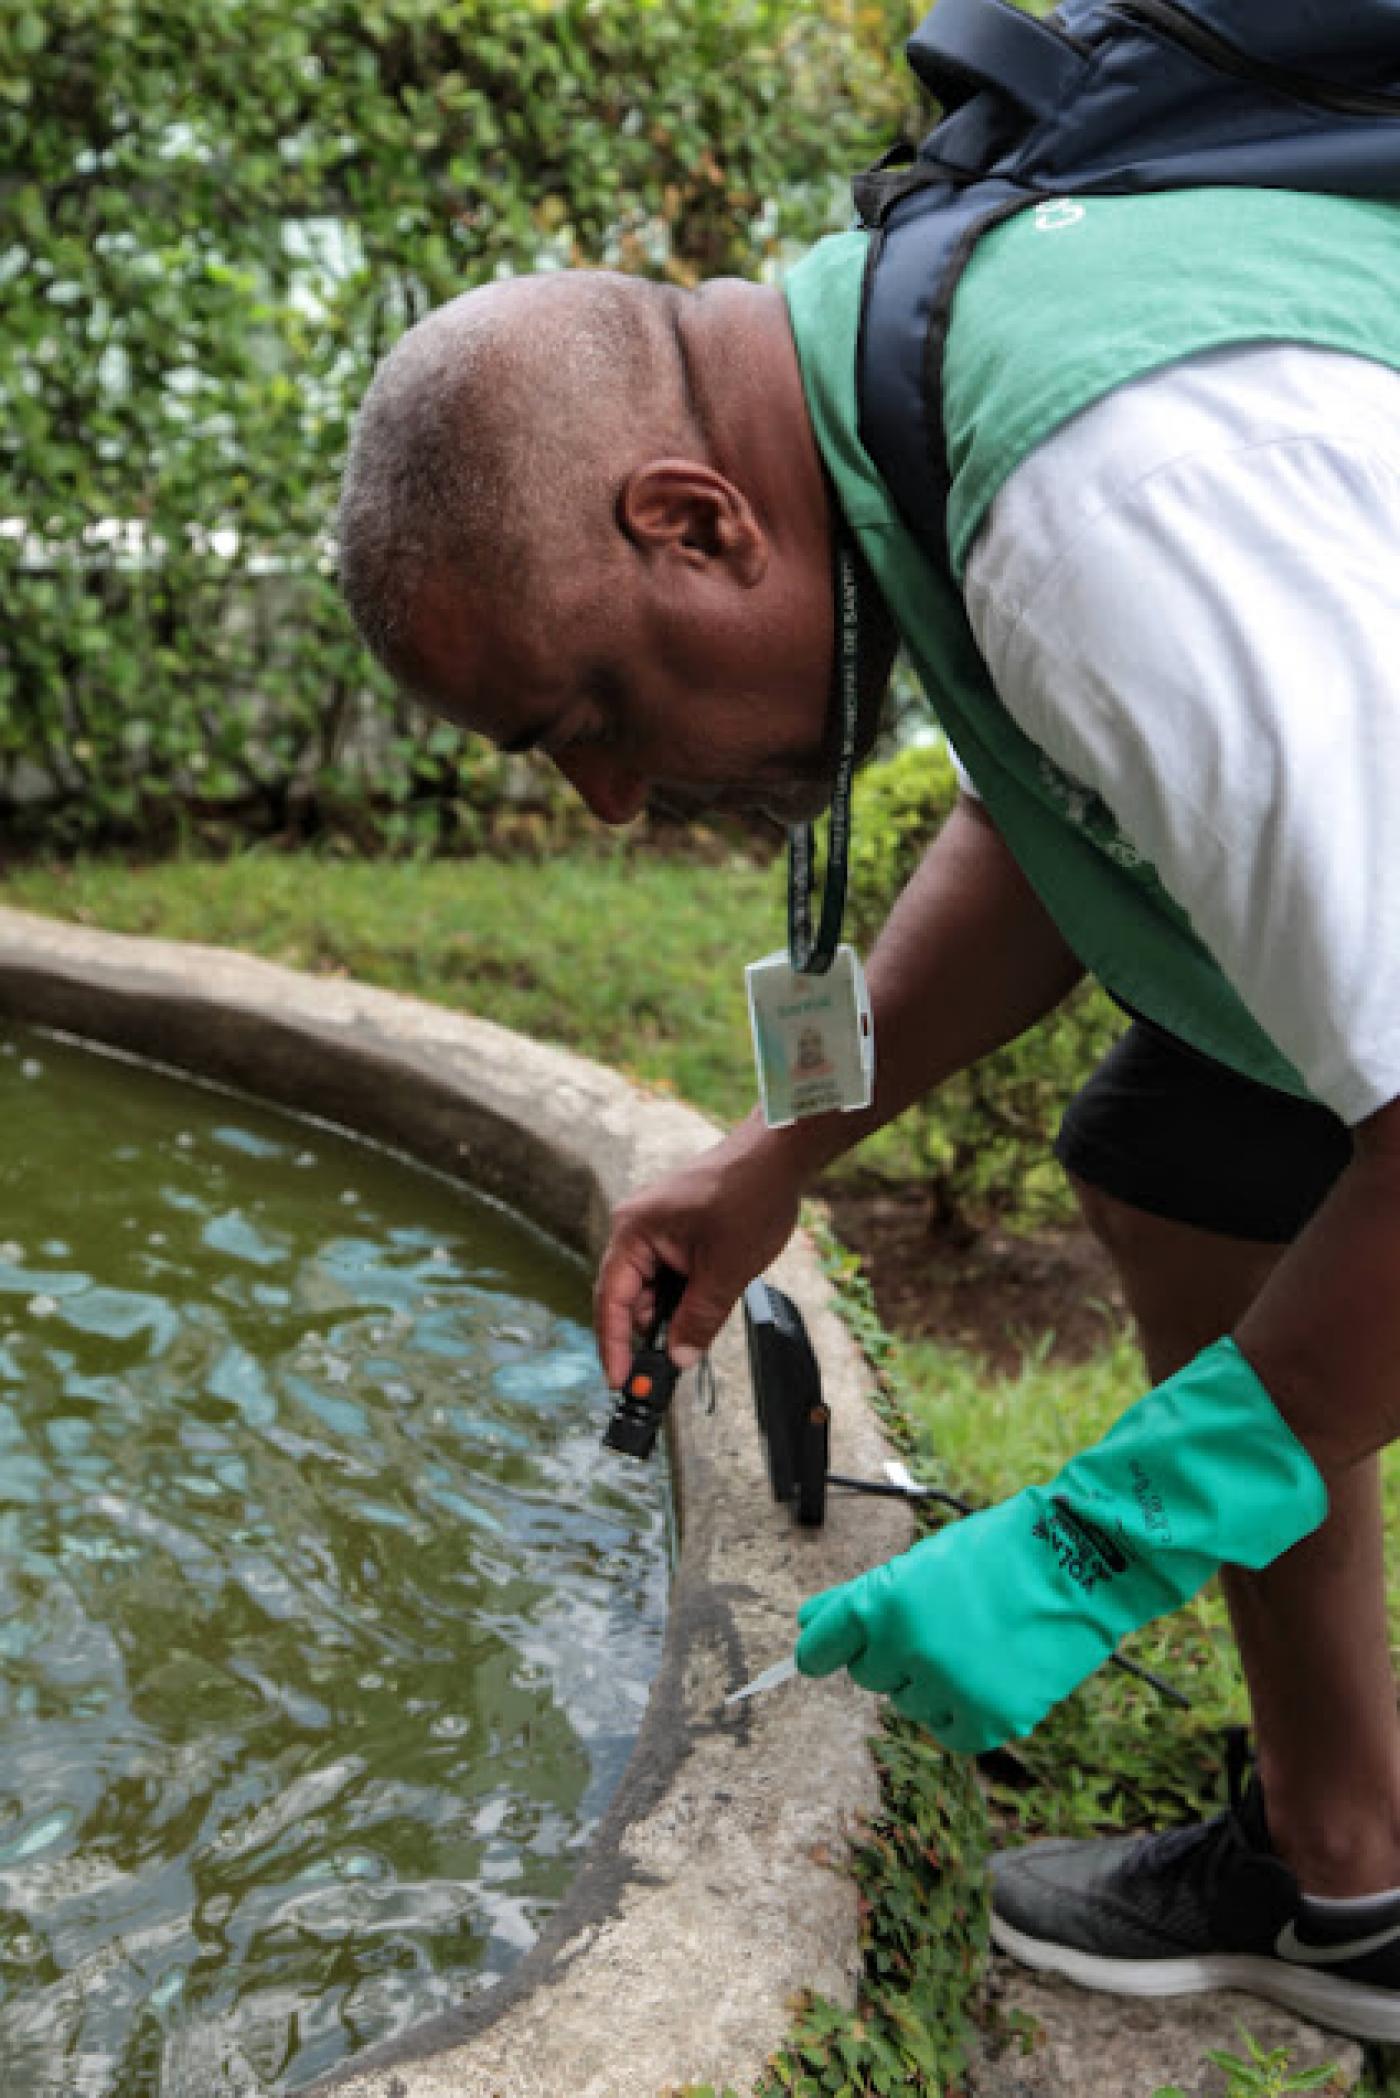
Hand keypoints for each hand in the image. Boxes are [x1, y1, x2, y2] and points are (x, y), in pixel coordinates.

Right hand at [594, 1116, 807, 1385]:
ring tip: (710, 1309)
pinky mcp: (675, 1228)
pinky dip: (686, 1291)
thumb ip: (698, 1320)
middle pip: (629, 1296)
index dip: (613, 1346)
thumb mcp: (726, 1271)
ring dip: (676, 1308)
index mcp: (634, 1232)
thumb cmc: (751, 1196)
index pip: (611, 1300)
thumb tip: (678, 1359)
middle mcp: (636, 1227)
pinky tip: (712, 1292)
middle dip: (653, 1328)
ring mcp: (655, 1226)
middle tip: (676, 1361)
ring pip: (654, 1287)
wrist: (778, 1154)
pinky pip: (669, 1271)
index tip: (621, 1382)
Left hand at [795, 1494, 1116, 1753]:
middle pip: (869, 1675)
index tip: (818, 1655)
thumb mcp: (919, 1564)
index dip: (821, 1651)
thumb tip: (806, 1623)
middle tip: (938, 1623)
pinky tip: (990, 1674)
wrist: (1080, 1561)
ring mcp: (952, 1689)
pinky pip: (951, 1732)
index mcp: (886, 1605)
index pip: (821, 1647)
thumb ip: (856, 1598)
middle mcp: (911, 1650)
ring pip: (910, 1704)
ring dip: (929, 1683)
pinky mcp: (992, 1721)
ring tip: (975, 1641)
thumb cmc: (995, 1554)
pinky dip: (963, 1711)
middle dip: (892, 1654)